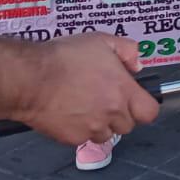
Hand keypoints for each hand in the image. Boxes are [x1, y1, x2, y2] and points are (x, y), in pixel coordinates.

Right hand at [21, 34, 159, 144]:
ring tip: (84, 105)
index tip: (135, 99)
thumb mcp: (101, 41)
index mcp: (122, 90)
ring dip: (100, 124)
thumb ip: (127, 50)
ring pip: (105, 134)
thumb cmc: (62, 58)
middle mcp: (111, 112)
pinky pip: (83, 139)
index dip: (143, 106)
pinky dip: (79, 129)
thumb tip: (137, 65)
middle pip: (127, 125)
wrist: (30, 78)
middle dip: (119, 114)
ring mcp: (92, 128)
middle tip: (104, 99)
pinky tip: (69, 112)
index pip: (149, 112)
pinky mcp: (72, 138)